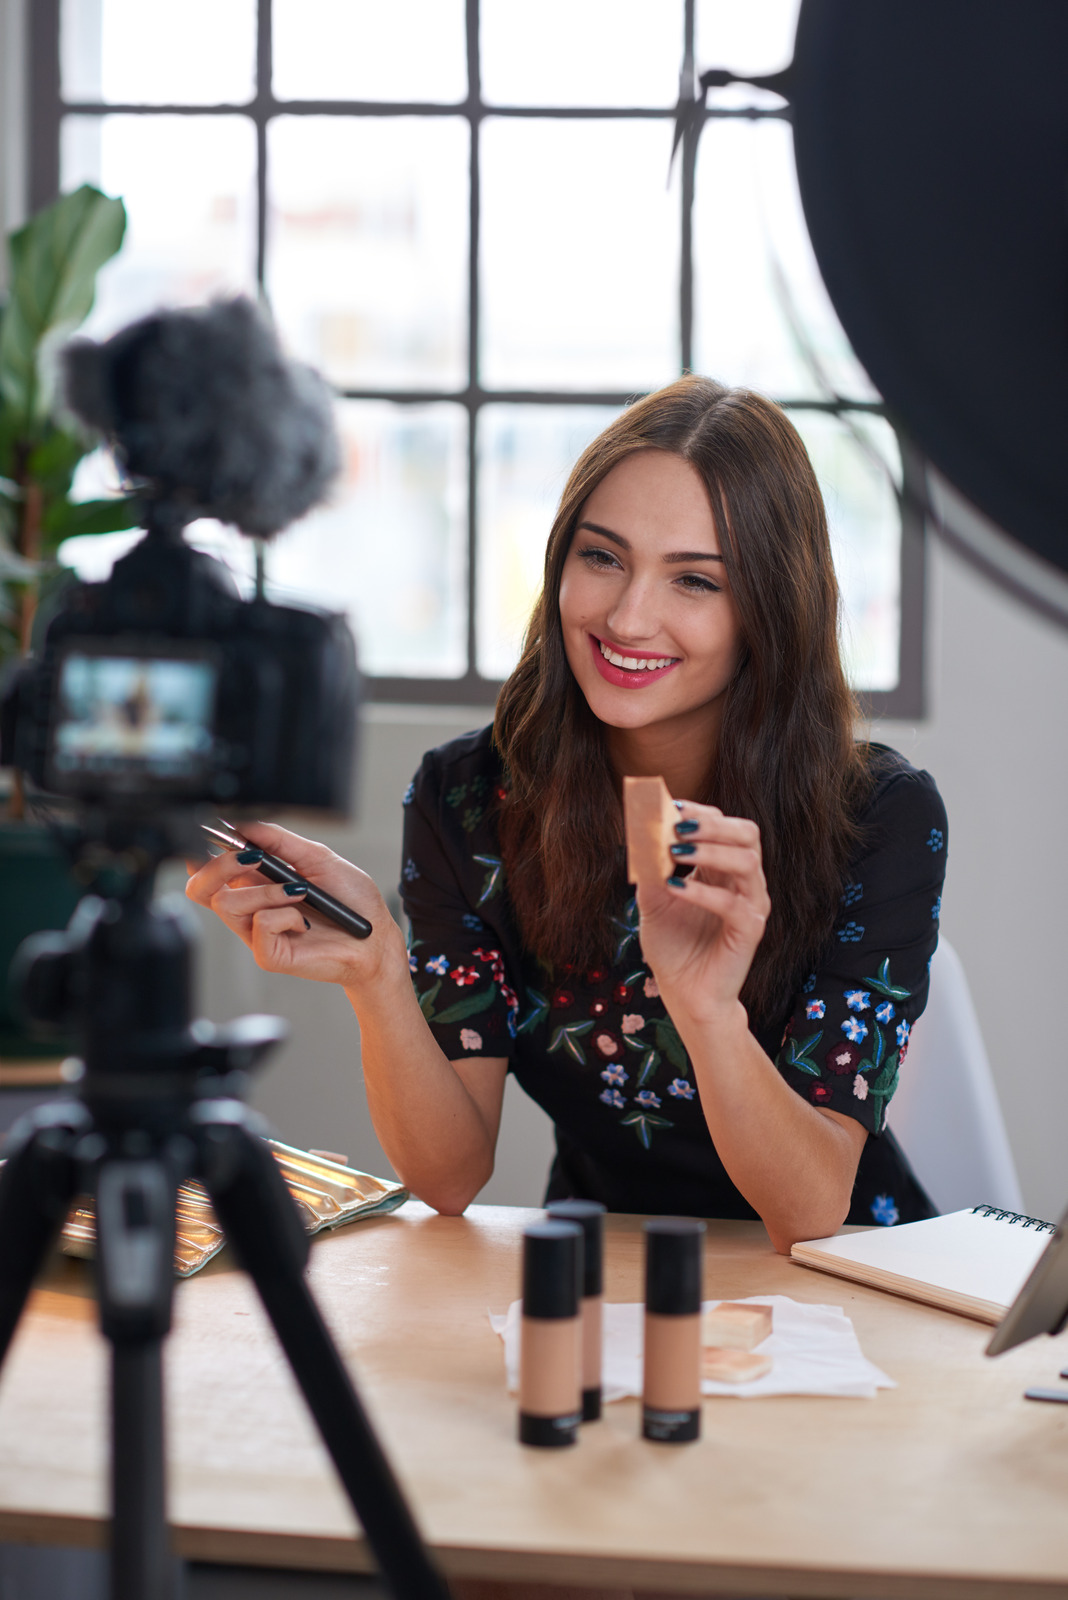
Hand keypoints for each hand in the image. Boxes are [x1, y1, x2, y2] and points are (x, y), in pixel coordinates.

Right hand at [185, 822, 403, 988]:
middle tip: (253, 858)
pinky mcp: (268, 955)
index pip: (207, 870)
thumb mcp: (317, 857)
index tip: (212, 834)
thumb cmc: (351, 901)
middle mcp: (249, 908)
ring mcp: (256, 933)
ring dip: (266, 891)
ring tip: (299, 893)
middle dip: (218, 865)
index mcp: (255, 883)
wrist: (375, 937)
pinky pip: (260, 925)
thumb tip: (244, 824)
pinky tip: (305, 923)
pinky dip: (286, 915)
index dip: (198, 852)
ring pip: (227, 903)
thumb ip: (279, 840)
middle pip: (199, 888)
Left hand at [635, 803, 770, 1022]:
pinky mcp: (750, 930)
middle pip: (747, 833)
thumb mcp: (653, 900)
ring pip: (747, 861)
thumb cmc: (673, 946)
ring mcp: (751, 904)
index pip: (724, 824)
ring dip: (709, 851)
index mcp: (723, 868)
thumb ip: (650, 869)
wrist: (685, 993)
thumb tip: (640, 833)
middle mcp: (743, 881)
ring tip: (674, 853)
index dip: (700, 811)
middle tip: (678, 825)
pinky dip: (703, 892)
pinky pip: (734, 904)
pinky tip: (676, 888)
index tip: (669, 807)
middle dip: (712, 824)